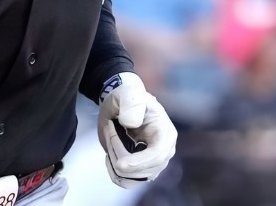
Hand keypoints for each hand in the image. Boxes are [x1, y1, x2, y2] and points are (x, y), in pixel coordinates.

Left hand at [97, 72, 177, 188]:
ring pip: (132, 178)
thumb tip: (131, 122)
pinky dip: (114, 173)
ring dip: (114, 161)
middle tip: (109, 129)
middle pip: (143, 170)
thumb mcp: (129, 93)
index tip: (119, 163)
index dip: (139, 163)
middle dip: (119, 153)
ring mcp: (153, 164)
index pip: (158, 156)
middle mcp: (164, 153)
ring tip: (110, 138)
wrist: (121, 105)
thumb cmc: (127, 97)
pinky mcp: (141, 171)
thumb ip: (132, 103)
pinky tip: (110, 155)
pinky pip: (126, 182)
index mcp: (166, 134)